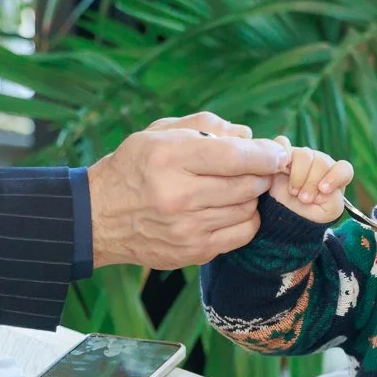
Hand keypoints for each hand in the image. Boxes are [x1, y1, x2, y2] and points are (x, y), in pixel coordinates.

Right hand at [86, 111, 291, 269]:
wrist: (99, 216)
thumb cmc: (135, 166)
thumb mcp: (160, 132)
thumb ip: (207, 125)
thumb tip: (250, 136)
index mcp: (169, 158)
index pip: (235, 156)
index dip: (265, 154)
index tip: (277, 152)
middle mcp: (178, 196)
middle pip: (247, 184)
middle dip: (259, 173)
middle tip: (254, 167)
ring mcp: (186, 228)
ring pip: (248, 209)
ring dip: (250, 196)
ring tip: (235, 187)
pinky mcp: (193, 251)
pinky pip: (242, 234)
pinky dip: (245, 219)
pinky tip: (230, 209)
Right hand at [266, 136, 353, 224]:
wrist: (281, 214)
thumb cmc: (307, 212)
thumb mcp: (327, 213)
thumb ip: (335, 200)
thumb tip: (324, 186)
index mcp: (334, 175)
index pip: (344, 168)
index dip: (334, 177)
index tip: (323, 190)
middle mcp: (320, 163)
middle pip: (322, 162)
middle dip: (312, 183)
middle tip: (304, 198)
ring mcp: (302, 156)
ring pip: (305, 155)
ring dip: (298, 176)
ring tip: (293, 191)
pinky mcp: (283, 154)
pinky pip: (283, 144)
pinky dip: (281, 156)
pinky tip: (280, 169)